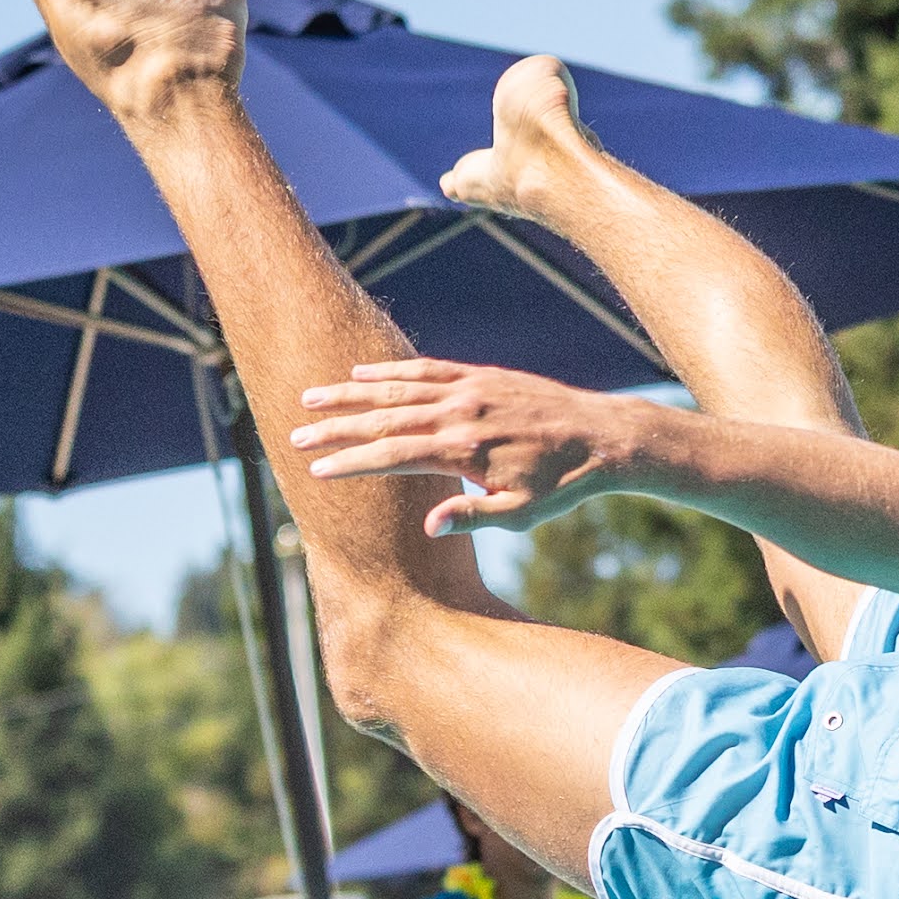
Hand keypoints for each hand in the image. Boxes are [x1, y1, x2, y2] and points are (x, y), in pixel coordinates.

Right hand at [288, 361, 656, 538]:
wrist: (604, 435)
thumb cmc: (564, 484)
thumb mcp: (521, 513)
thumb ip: (472, 517)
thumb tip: (428, 528)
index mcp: (464, 449)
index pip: (392, 454)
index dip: (351, 462)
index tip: (317, 469)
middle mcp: (460, 412)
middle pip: (384, 417)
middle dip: (336, 426)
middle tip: (295, 432)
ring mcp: (469, 389)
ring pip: (398, 388)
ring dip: (352, 392)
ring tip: (312, 397)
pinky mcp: (482, 376)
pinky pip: (427, 369)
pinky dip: (392, 371)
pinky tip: (363, 373)